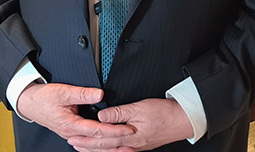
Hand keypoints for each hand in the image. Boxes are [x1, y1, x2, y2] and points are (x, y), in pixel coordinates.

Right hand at [16, 82, 135, 140]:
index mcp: (71, 125)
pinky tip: (108, 146)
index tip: (129, 128)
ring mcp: (72, 135)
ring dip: (109, 146)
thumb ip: (83, 93)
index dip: (114, 130)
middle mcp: (72, 134)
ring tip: (125, 146)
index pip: (98, 131)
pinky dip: (100, 145)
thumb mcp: (64, 92)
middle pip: (98, 142)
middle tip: (133, 139)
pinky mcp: (73, 133)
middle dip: (116, 142)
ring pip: (93, 145)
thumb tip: (100, 94)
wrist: (30, 103)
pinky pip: (88, 143)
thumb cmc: (44, 98)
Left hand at [66, 98, 192, 151]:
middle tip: (72, 143)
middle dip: (87, 146)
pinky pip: (120, 150)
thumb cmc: (163, 112)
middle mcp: (131, 144)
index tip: (73, 135)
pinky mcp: (141, 145)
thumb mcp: (138, 108)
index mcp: (129, 135)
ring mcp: (136, 146)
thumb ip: (119, 113)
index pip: (102, 137)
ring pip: (111, 150)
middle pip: (104, 147)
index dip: (86, 137)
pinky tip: (106, 150)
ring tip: (83, 148)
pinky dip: (109, 151)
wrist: (182, 120)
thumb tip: (101, 116)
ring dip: (95, 149)